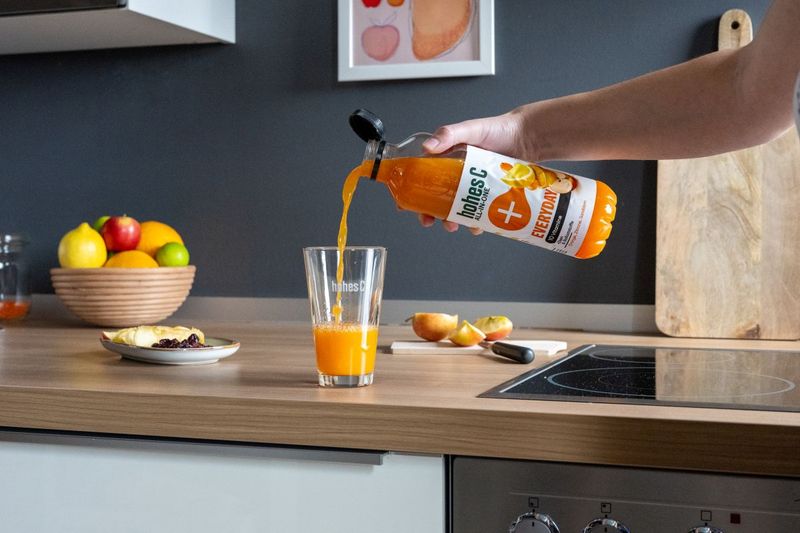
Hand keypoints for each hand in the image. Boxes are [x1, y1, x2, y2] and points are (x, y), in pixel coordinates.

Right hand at [417, 109, 530, 233]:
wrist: (527, 138)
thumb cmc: (498, 129)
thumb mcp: (471, 129)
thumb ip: (449, 134)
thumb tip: (427, 147)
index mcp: (445, 159)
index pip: (422, 177)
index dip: (411, 191)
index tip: (404, 205)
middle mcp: (456, 175)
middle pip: (435, 198)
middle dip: (430, 213)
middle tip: (429, 220)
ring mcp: (472, 188)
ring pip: (456, 210)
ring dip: (452, 221)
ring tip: (456, 225)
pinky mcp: (487, 197)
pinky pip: (478, 214)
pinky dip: (476, 224)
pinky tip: (478, 226)